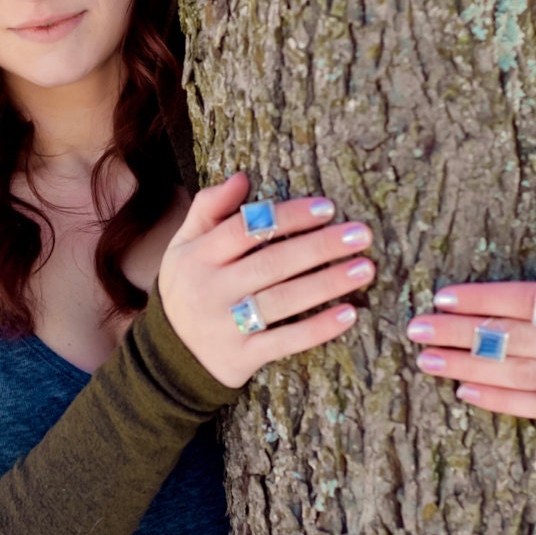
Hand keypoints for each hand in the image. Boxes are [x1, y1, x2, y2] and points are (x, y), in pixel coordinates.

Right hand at [159, 172, 374, 388]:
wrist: (170, 353)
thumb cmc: (189, 286)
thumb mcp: (185, 245)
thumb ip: (208, 208)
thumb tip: (241, 178)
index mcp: (197, 256)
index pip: (245, 229)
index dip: (287, 216)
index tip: (327, 208)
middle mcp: (210, 289)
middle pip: (271, 263)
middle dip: (319, 247)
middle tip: (361, 235)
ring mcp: (225, 325)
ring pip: (282, 301)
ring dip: (327, 284)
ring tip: (364, 269)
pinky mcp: (241, 357)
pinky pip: (285, 342)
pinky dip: (318, 328)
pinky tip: (349, 314)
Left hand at [406, 190, 535, 423]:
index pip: (529, 300)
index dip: (483, 298)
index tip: (441, 298)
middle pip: (517, 338)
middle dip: (461, 333)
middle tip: (415, 330)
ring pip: (521, 374)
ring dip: (468, 367)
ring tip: (426, 360)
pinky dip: (500, 401)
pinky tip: (464, 390)